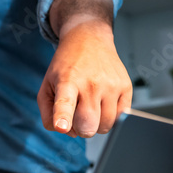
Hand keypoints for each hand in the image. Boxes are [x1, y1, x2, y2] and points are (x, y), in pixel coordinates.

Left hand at [37, 19, 131, 137]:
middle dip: (81, 129)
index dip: (63, 117)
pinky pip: (120, 118)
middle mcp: (91, 83)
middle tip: (77, 116)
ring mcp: (111, 85)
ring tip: (90, 107)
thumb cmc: (66, 67)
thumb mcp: (46, 86)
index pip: (65, 103)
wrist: (89, 40)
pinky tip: (102, 103)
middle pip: (88, 126)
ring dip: (96, 124)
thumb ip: (48, 113)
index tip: (62, 127)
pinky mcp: (126, 87)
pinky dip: (110, 117)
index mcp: (67, 82)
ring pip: (105, 126)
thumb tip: (65, 131)